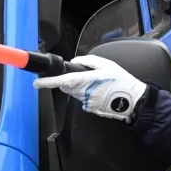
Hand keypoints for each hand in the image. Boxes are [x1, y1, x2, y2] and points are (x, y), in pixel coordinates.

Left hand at [32, 54, 147, 121]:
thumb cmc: (121, 81)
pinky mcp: (90, 109)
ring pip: (75, 92)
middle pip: (67, 86)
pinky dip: (88, 94)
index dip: (48, 82)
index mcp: (86, 80)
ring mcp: (86, 103)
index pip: (62, 81)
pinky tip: (101, 91)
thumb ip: (88, 61)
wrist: (133, 101)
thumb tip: (74, 62)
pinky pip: (84, 99)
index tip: (37, 83)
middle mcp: (83, 93)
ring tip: (99, 83)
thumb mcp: (107, 64)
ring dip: (81, 87)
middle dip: (70, 80)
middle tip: (86, 75)